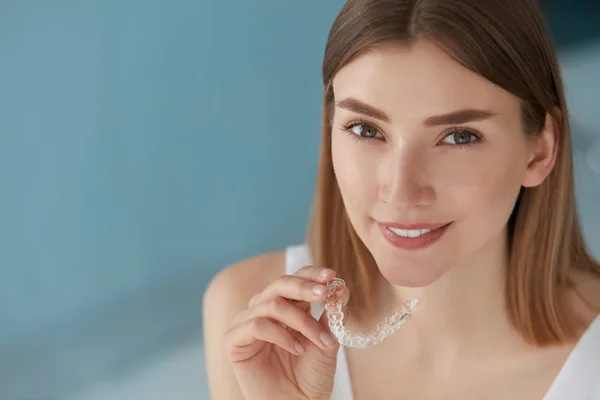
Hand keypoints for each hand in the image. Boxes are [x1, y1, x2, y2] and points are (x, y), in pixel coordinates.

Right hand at [223, 266, 348, 399]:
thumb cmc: (311, 376)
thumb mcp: (328, 340)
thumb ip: (332, 313)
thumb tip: (342, 286)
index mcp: (287, 305)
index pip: (296, 278)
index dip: (312, 274)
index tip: (332, 276)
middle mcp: (264, 309)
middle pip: (280, 284)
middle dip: (304, 287)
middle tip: (324, 294)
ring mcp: (247, 323)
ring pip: (272, 305)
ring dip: (301, 321)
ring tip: (321, 341)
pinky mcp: (233, 340)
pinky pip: (256, 325)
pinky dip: (280, 334)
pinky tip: (297, 349)